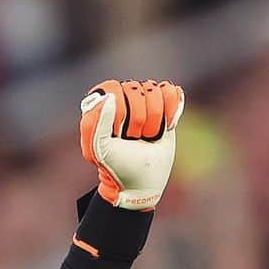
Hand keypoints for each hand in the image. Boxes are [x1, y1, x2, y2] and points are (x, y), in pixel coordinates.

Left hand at [80, 79, 183, 209]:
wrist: (142, 180)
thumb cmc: (116, 165)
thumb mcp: (98, 149)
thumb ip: (96, 122)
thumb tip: (109, 97)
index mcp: (102, 105)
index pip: (112, 88)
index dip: (120, 111)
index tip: (118, 133)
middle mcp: (122, 97)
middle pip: (136, 88)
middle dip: (138, 118)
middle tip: (133, 138)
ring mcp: (144, 100)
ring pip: (155, 88)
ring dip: (155, 118)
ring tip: (146, 134)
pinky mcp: (164, 104)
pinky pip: (172, 91)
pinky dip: (172, 110)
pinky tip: (167, 126)